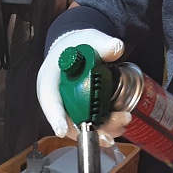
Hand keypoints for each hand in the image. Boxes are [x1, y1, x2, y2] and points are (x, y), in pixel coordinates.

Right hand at [36, 28, 130, 146]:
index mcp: (49, 81)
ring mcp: (69, 109)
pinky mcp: (81, 113)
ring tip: (123, 121)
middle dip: (88, 129)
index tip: (61, 130)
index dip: (55, 116)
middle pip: (68, 121)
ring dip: (103, 130)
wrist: (79, 52)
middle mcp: (57, 100)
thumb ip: (102, 43)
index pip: (49, 99)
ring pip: (82, 127)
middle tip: (108, 133)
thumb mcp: (89, 39)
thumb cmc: (77, 47)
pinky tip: (120, 125)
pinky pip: (90, 126)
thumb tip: (116, 48)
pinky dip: (105, 129)